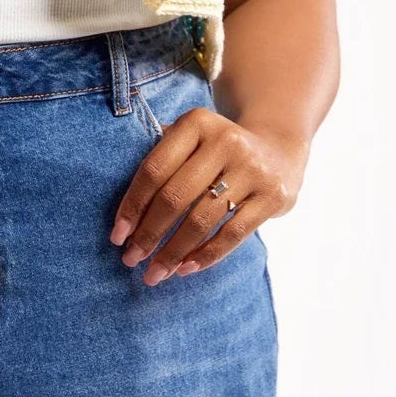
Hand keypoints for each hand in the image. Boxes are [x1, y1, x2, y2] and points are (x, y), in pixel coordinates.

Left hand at [109, 109, 309, 284]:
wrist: (278, 148)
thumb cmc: (216, 150)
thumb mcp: (191, 138)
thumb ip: (160, 159)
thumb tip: (124, 214)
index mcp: (196, 122)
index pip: (154, 170)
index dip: (132, 206)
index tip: (117, 237)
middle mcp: (225, 141)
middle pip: (175, 197)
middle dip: (148, 234)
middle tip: (131, 260)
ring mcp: (252, 169)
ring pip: (202, 220)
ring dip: (173, 252)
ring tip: (155, 273)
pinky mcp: (273, 196)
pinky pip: (232, 234)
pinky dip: (205, 255)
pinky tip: (185, 269)